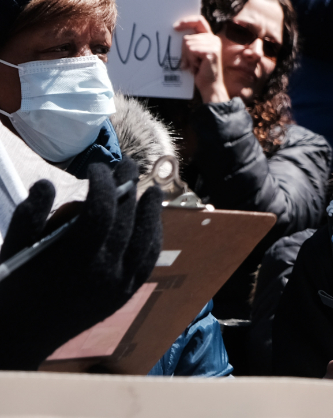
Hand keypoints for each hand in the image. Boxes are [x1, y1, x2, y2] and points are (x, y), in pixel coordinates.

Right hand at [0, 158, 161, 370]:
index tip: (96, 166)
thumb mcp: (13, 247)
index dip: (103, 183)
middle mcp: (102, 272)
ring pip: (145, 241)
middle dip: (127, 188)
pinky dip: (153, 240)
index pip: (101, 210)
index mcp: (73, 258)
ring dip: (150, 213)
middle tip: (127, 165)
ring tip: (151, 190)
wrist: (21, 334)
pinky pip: (147, 263)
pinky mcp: (124, 295)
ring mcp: (118, 286)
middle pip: (126, 220)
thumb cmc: (15, 284)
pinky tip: (152, 223)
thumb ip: (29, 215)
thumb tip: (46, 182)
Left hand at [174, 15, 228, 103]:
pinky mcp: (211, 51)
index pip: (198, 21)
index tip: (175, 27)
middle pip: (187, 37)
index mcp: (210, 37)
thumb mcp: (193, 54)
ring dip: (187, 57)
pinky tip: (197, 66)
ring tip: (195, 65)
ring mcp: (213, 44)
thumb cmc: (200, 71)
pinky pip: (191, 50)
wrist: (210, 86)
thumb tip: (176, 34)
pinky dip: (190, 60)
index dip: (186, 21)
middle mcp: (213, 38)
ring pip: (187, 44)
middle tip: (190, 63)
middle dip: (184, 52)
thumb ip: (190, 44)